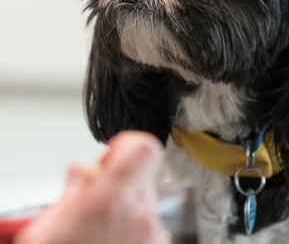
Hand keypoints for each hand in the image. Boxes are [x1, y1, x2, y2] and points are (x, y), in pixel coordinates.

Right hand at [16, 132, 167, 243]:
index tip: (109, 155)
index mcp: (113, 199)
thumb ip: (70, 193)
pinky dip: (130, 228)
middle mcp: (141, 215)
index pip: (143, 148)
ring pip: (144, 202)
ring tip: (96, 227)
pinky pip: (147, 226)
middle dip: (118, 181)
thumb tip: (79, 172)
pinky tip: (108, 242)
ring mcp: (152, 236)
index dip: (127, 144)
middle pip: (142, 175)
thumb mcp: (46, 229)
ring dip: (123, 207)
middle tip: (93, 196)